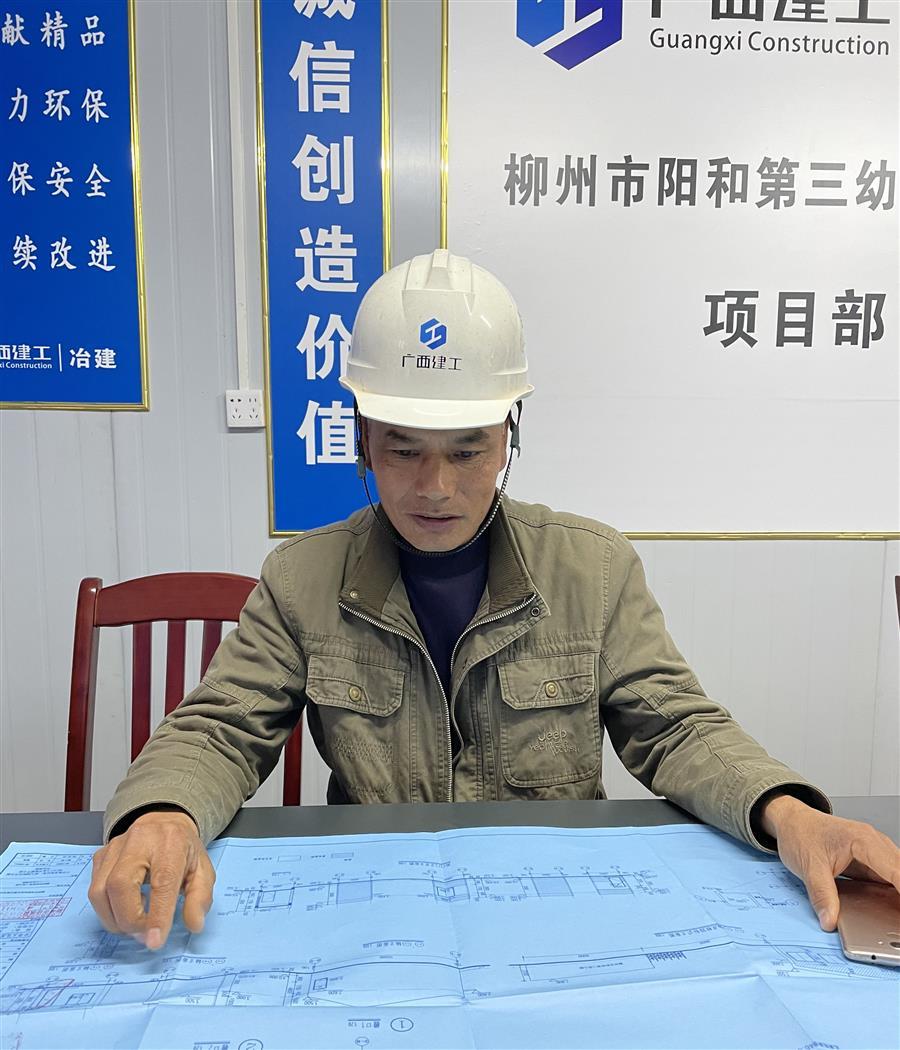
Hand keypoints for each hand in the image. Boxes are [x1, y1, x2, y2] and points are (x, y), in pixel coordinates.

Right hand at [88, 809, 214, 949]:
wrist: (164, 822)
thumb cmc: (183, 850)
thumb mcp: (202, 871)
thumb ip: (200, 898)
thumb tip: (194, 924)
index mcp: (171, 842)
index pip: (162, 881)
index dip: (157, 915)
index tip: (155, 942)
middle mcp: (139, 839)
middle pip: (120, 885)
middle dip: (130, 919)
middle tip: (144, 934)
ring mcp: (115, 846)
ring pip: (100, 890)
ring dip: (114, 919)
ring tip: (135, 923)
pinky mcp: (100, 855)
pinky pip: (93, 890)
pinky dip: (106, 910)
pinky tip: (125, 909)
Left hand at [760, 795, 899, 930]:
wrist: (791, 821)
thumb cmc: (800, 833)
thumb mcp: (808, 866)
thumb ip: (822, 895)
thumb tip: (830, 920)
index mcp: (862, 841)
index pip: (896, 870)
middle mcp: (873, 843)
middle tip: (898, 920)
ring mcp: (873, 851)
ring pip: (897, 874)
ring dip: (898, 894)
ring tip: (895, 917)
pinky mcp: (870, 860)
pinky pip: (889, 877)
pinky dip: (893, 892)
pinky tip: (891, 909)